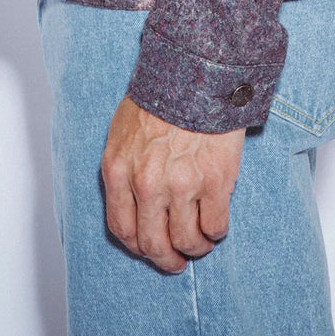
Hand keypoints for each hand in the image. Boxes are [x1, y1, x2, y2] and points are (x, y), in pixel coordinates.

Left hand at [100, 95, 244, 272]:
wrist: (196, 73)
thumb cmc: (159, 98)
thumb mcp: (123, 131)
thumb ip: (123, 168)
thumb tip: (131, 203)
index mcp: (119, 170)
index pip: (122, 228)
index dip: (137, 246)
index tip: (147, 248)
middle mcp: (146, 185)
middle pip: (153, 244)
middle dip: (165, 259)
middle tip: (175, 262)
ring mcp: (181, 185)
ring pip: (186, 241)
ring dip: (194, 249)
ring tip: (199, 243)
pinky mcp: (214, 182)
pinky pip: (215, 227)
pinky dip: (216, 233)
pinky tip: (215, 225)